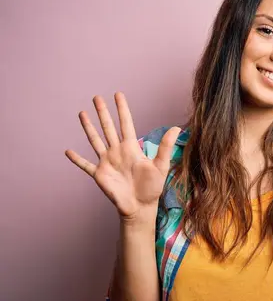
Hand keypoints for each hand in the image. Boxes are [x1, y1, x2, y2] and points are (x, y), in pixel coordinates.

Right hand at [65, 92, 179, 225]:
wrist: (141, 206)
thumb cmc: (152, 187)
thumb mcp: (161, 165)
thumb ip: (165, 147)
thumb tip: (176, 128)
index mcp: (131, 148)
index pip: (126, 123)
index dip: (122, 109)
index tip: (118, 94)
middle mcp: (117, 151)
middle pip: (108, 127)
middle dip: (102, 112)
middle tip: (97, 97)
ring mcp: (107, 162)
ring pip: (95, 140)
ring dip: (88, 128)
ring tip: (82, 113)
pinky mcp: (99, 174)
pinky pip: (85, 165)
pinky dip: (76, 159)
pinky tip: (67, 152)